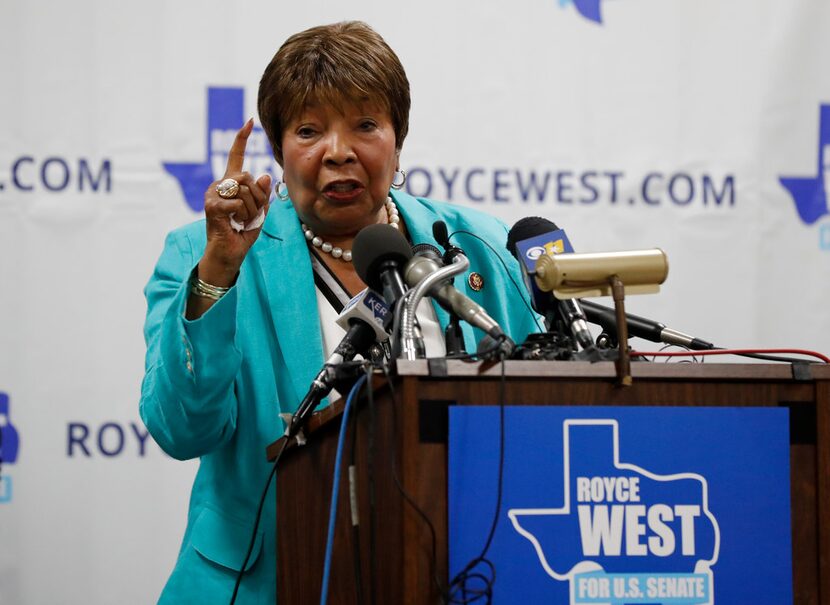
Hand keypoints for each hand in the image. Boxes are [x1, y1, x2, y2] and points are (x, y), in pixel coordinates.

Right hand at [199, 119, 272, 285]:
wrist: (229, 253)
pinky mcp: (211, 205)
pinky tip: (235, 223)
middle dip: (257, 197)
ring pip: (244, 189)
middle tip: (251, 215)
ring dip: (251, 208)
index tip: (249, 121)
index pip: (236, 157)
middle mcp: (220, 185)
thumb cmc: (242, 232)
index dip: (242, 139)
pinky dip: (244, 216)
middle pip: (248, 176)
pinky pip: (238, 203)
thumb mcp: (259, 212)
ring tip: (242, 220)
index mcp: (231, 183)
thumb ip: (262, 194)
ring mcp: (213, 194)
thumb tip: (265, 176)